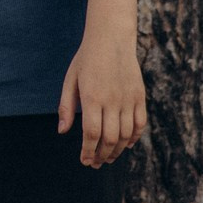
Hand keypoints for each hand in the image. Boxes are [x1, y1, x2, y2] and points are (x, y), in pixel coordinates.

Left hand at [57, 34, 146, 165]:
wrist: (111, 38)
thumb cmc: (86, 59)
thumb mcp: (70, 80)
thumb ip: (66, 107)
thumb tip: (62, 131)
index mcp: (92, 97)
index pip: (92, 133)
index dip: (88, 151)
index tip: (84, 160)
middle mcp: (112, 100)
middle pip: (110, 138)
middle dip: (102, 156)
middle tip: (95, 163)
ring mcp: (128, 99)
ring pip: (126, 135)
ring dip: (117, 150)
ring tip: (108, 157)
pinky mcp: (140, 96)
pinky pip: (140, 124)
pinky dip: (134, 138)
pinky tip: (125, 145)